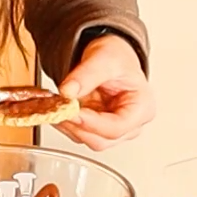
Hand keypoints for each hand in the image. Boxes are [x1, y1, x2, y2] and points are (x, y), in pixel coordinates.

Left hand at [54, 35, 153, 151]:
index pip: (117, 127)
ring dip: (68, 124)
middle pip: (101, 140)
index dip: (91, 123)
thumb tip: (68, 91)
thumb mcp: (104, 58)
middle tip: (58, 108)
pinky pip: (78, 133)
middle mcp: (130, 125)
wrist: (111, 57)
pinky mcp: (97, 129)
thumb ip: (86, 75)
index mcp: (141, 108)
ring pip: (87, 139)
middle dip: (76, 125)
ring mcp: (113, 129)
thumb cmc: (118, 58)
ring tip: (55, 104)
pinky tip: (58, 107)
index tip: (72, 111)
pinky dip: (65, 122)